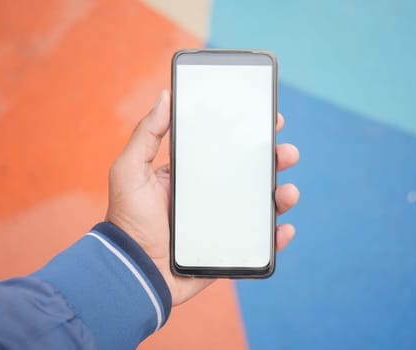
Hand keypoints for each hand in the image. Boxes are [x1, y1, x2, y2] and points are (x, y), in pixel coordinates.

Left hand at [105, 90, 299, 305]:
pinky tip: (284, 228)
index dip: (250, 134)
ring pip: (261, 206)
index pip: (227, 148)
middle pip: (251, 174)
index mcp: (192, 174)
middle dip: (275, 160)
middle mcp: (211, 195)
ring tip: (288, 192)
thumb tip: (165, 96)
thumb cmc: (127, 220)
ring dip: (281, 196)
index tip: (269, 119)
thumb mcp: (130, 170)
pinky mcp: (228, 249)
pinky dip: (276, 236)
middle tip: (287, 153)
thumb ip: (146, 134)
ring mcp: (223, 222)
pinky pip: (259, 242)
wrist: (133, 270)